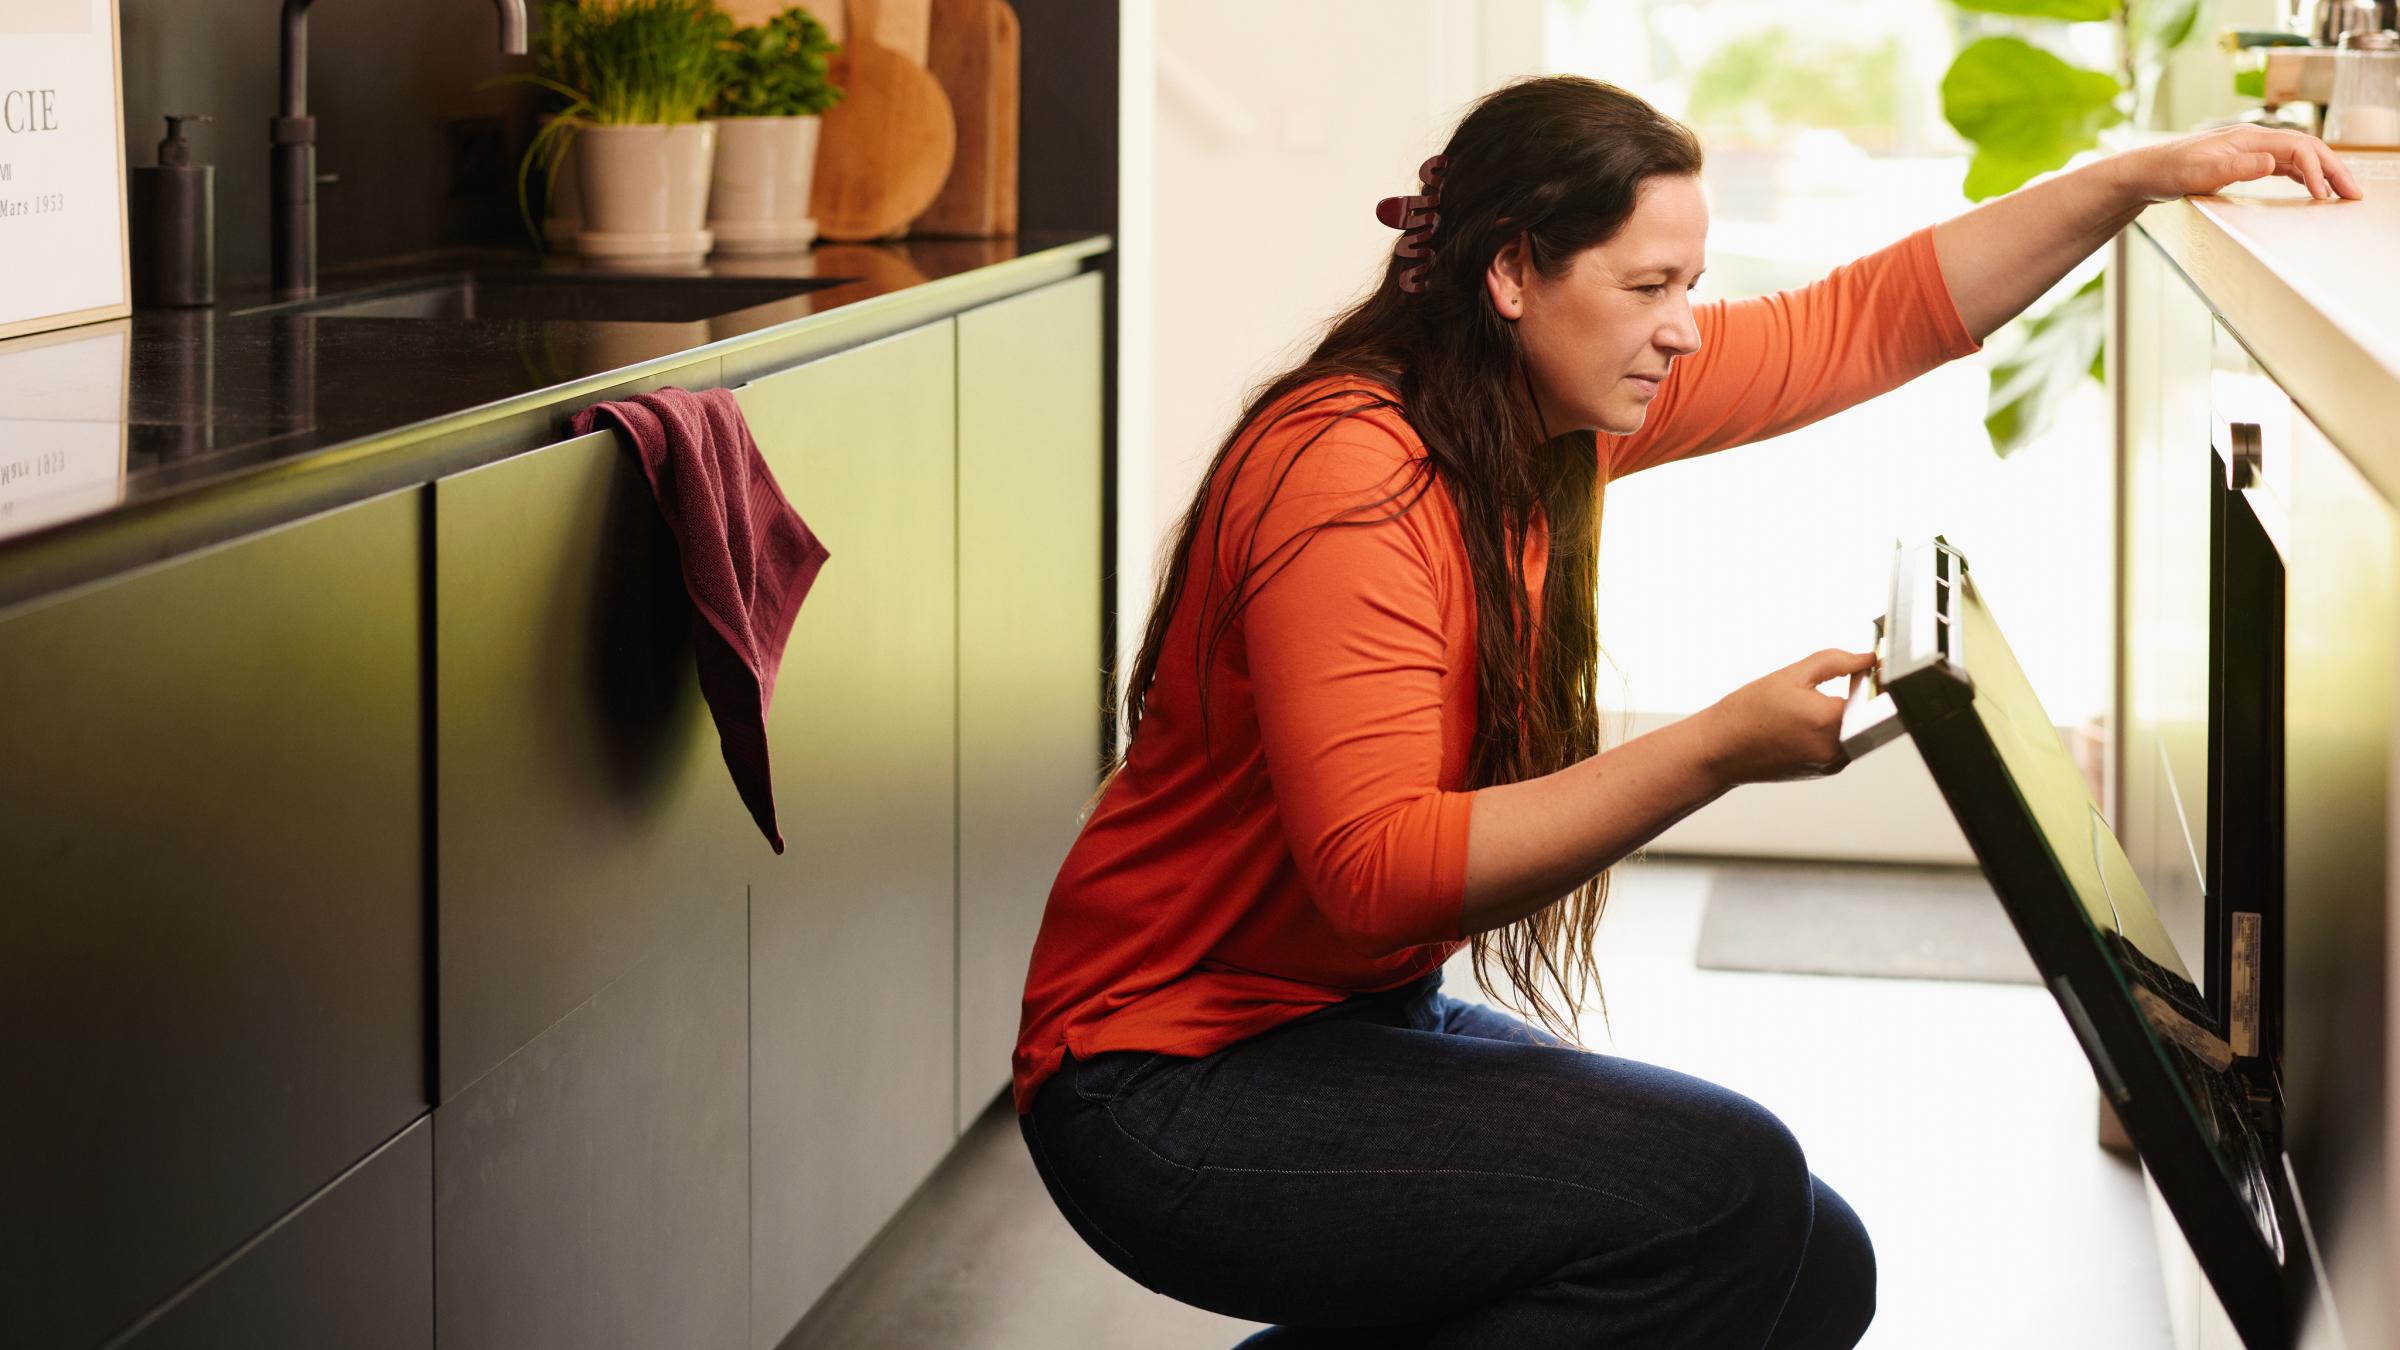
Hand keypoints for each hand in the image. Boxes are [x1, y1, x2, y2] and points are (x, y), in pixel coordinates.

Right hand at [1691, 648, 1875, 787]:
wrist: (1720, 749)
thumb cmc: (1747, 713)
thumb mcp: (1792, 674)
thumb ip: (1837, 661)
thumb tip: (1867, 658)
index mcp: (1832, 721)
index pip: (1875, 694)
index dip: (1873, 677)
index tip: (1865, 667)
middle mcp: (1837, 748)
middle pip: (1870, 714)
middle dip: (1860, 695)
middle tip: (1839, 681)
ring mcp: (1832, 763)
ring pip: (1858, 729)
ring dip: (1847, 712)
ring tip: (1811, 704)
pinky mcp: (1825, 770)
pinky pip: (1844, 743)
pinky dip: (1834, 728)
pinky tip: (1806, 720)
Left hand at [2112, 125, 2361, 203]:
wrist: (2145, 171)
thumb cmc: (2168, 170)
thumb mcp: (2201, 171)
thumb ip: (2236, 167)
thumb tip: (2271, 163)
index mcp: (2249, 138)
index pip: (2297, 148)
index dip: (2316, 170)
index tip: (2323, 195)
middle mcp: (2254, 140)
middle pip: (2306, 149)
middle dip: (2332, 169)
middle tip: (2353, 193)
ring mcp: (2250, 150)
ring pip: (2298, 157)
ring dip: (2322, 172)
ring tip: (2341, 192)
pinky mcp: (2244, 162)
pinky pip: (2283, 165)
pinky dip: (2302, 174)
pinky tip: (2311, 186)